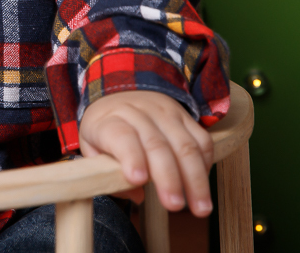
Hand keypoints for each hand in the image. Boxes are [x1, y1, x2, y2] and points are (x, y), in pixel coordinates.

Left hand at [78, 90, 213, 216]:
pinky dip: (205, 164)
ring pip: (185, 145)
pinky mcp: (185, 116)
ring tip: (200, 207)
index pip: (122, 136)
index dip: (131, 157)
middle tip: (174, 205)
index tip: (138, 179)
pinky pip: (202, 140)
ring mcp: (164, 112)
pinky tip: (202, 183)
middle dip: (168, 178)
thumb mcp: (93, 148)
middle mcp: (138, 113)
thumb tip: (135, 195)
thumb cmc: (106, 128)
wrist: (119, 93)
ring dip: (195, 179)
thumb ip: (106, 172)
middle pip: (157, 145)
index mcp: (110, 121)